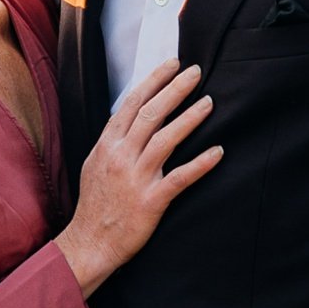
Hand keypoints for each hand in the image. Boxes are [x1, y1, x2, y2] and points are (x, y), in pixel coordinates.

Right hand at [54, 62, 218, 298]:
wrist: (90, 242)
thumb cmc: (95, 203)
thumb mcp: (95, 162)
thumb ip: (114, 139)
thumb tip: (131, 116)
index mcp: (107, 144)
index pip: (131, 103)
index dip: (153, 81)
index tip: (172, 64)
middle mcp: (121, 156)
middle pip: (150, 113)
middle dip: (175, 89)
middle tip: (195, 73)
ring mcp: (135, 178)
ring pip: (165, 139)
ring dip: (189, 118)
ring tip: (208, 103)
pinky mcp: (151, 201)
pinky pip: (180, 178)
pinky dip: (201, 164)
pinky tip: (218, 151)